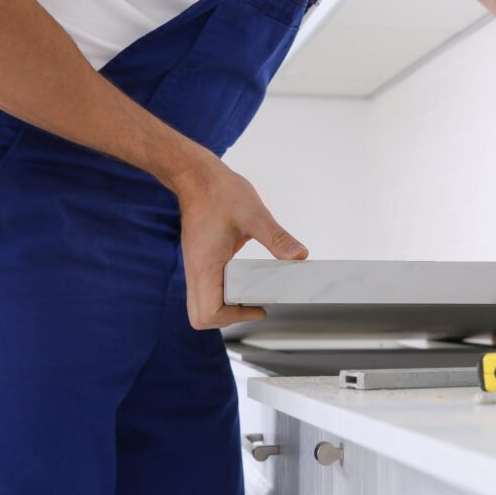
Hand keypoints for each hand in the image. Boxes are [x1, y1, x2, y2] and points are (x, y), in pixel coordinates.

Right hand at [175, 158, 307, 329]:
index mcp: (205, 265)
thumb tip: (299, 256)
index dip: (233, 318)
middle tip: (254, 304)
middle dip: (228, 318)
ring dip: (226, 307)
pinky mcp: (201, 261)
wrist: (196, 176)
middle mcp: (195, 271)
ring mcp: (196, 267)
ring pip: (202, 305)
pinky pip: (207, 290)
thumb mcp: (254, 214)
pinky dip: (225, 293)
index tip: (258, 306)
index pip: (207, 313)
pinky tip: (246, 280)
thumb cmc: (219, 192)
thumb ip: (277, 238)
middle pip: (201, 317)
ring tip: (253, 295)